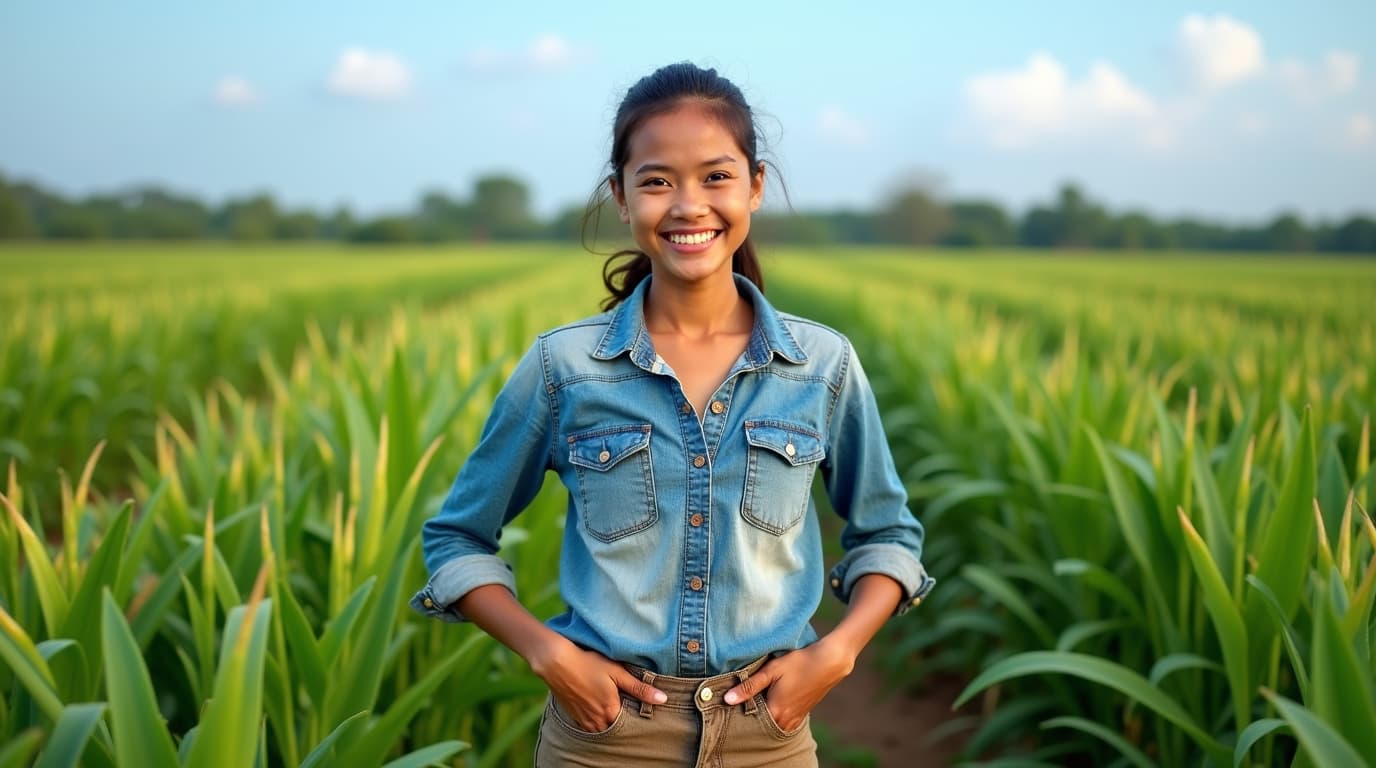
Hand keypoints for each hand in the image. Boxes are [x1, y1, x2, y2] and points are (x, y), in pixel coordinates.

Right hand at [529, 636, 666, 732]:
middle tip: (628, 706)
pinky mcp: (574, 717)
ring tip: (613, 706)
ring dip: (609, 722)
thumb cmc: (588, 663)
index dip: (637, 717)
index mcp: (610, 711)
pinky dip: (597, 721)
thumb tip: (663, 699)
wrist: (555, 662)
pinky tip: (598, 706)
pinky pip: (590, 726)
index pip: (630, 725)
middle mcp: (597, 721)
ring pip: (603, 729)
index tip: (641, 708)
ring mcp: (584, 721)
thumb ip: (640, 688)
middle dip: (624, 721)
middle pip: (616, 728)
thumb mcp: (617, 672)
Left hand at [722, 637, 855, 732]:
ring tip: (754, 700)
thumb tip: (727, 699)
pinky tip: (770, 701)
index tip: (729, 704)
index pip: (748, 721)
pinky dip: (773, 715)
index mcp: (775, 712)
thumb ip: (749, 687)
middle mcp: (785, 722)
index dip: (738, 712)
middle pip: (760, 725)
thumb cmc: (799, 663)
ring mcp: (795, 720)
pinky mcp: (801, 715)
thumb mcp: (771, 671)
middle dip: (749, 716)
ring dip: (762, 715)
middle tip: (739, 701)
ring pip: (771, 724)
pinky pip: (781, 721)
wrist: (830, 662)